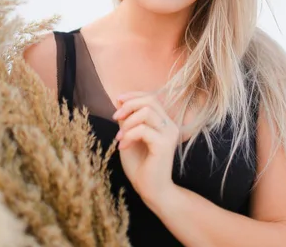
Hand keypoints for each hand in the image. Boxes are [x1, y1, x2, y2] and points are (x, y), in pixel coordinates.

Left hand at [112, 91, 178, 207]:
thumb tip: (119, 100)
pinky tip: (122, 147)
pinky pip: (143, 130)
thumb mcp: (129, 136)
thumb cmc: (140, 165)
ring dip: (127, 122)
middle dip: (129, 105)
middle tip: (115, 117)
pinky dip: (129, 135)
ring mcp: (169, 134)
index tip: (117, 101)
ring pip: (147, 112)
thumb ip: (127, 119)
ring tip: (119, 137)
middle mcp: (170, 125)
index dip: (133, 95)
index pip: (151, 97)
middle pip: (150, 100)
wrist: (151, 191)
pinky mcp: (164, 145)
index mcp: (164, 121)